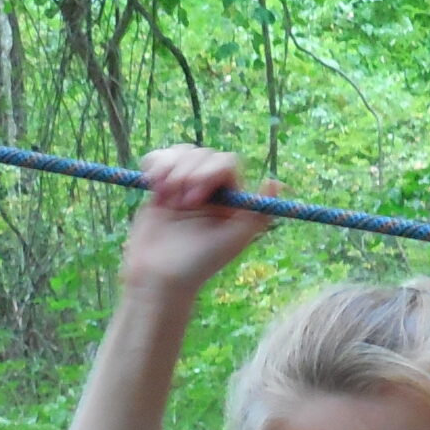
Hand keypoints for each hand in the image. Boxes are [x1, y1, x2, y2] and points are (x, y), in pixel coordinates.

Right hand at [121, 147, 276, 296]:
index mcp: (231, 200)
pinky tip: (152, 182)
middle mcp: (211, 191)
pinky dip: (156, 163)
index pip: (226, 163)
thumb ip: (257, 214)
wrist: (160, 275)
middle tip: (181, 203)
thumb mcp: (234, 241)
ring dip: (171, 167)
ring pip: (182, 153)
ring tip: (165, 194)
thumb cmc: (199, 263)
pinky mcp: (161, 186)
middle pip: (203, 155)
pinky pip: (160, 158)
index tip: (196, 198)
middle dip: (189, 171)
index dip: (211, 172)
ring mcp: (185, 186)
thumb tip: (277, 182)